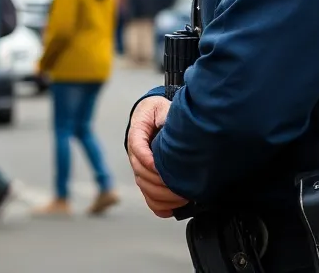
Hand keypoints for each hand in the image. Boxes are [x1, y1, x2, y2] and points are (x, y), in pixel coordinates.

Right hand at [127, 96, 188, 217]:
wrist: (155, 117)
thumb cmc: (160, 112)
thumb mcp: (163, 108)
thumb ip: (166, 115)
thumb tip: (172, 126)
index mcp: (137, 132)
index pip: (137, 147)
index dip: (148, 159)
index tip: (161, 166)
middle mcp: (136, 153)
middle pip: (140, 172)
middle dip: (159, 182)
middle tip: (180, 185)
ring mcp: (140, 168)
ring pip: (144, 186)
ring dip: (161, 196)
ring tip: (182, 197)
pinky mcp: (147, 179)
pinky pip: (148, 197)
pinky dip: (158, 206)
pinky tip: (172, 210)